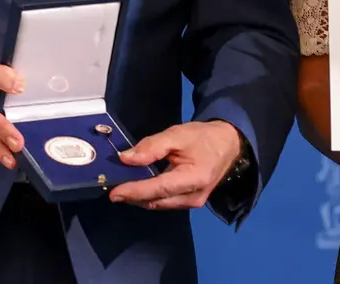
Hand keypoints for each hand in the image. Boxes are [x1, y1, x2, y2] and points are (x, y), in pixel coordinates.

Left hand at [107, 120, 242, 209]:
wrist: (228, 144)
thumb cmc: (203, 138)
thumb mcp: (178, 134)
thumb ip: (152, 147)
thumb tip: (125, 159)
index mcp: (194, 179)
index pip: (158, 189)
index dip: (134, 191)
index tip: (113, 192)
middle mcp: (193, 197)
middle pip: (156, 201)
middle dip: (132, 195)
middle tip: (111, 186)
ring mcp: (193, 203)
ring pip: (158, 204)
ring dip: (139, 197)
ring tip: (121, 186)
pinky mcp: (190, 202)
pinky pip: (164, 202)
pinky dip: (149, 195)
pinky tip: (138, 186)